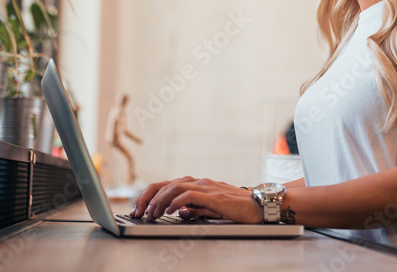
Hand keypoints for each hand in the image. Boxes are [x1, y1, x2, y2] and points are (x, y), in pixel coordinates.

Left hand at [129, 176, 261, 223]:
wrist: (258, 205)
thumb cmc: (236, 208)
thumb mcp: (209, 210)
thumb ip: (194, 209)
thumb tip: (178, 213)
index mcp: (195, 184)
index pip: (165, 186)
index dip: (148, 196)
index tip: (138, 210)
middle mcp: (198, 182)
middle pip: (164, 184)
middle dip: (147, 199)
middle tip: (138, 213)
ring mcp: (205, 187)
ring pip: (174, 188)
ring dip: (159, 202)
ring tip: (151, 214)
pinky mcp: (213, 195)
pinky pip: (189, 195)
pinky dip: (176, 202)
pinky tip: (169, 211)